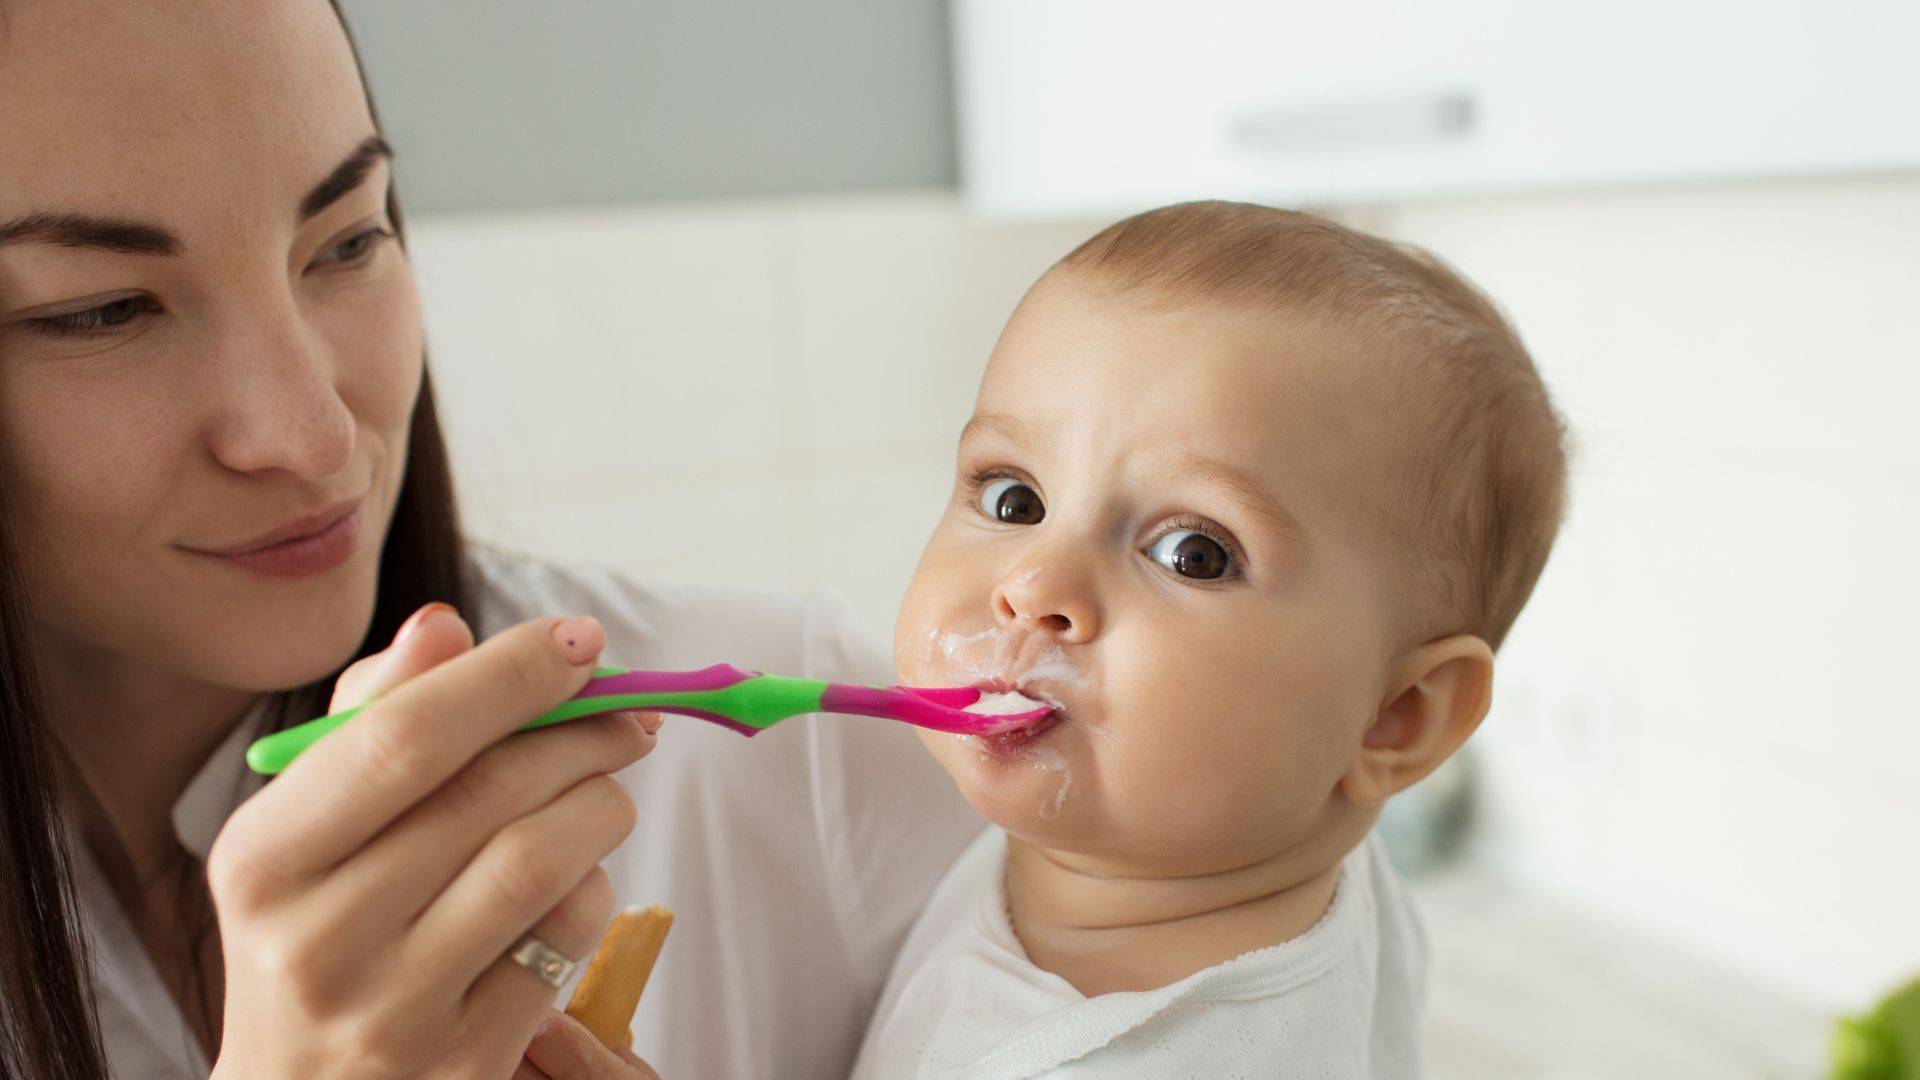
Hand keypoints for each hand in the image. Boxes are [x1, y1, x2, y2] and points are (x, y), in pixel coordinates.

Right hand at [206, 604, 659, 1078]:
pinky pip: (566, 941)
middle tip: (627, 712)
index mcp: (264, 859)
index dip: (507, 675)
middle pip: (489, 792)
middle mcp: (316, 941)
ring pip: (540, 862)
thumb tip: (444, 626)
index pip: (404, 736)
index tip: (578, 639)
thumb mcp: (306, 834)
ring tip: (606, 788)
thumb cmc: (315, 933)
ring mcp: (393, 1013)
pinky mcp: (466, 1063)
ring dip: (600, 804)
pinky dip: (594, 889)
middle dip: (580, 732)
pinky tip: (579, 876)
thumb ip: (373, 720)